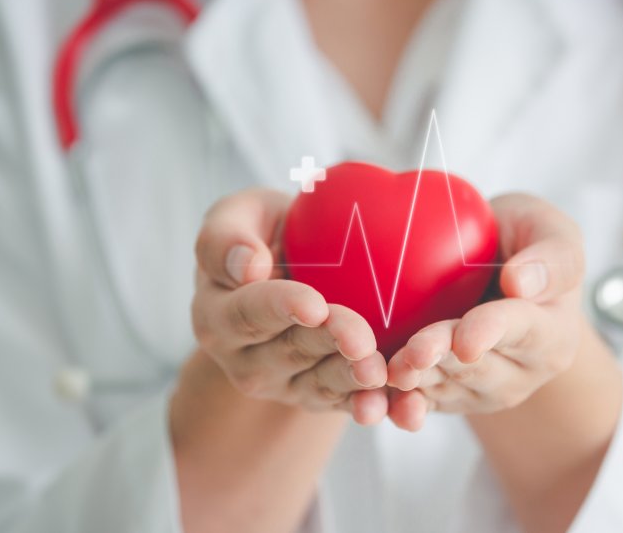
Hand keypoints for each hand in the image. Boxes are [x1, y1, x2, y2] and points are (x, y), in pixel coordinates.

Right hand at [190, 189, 388, 424]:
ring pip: (322, 384)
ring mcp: (287, 384)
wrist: (296, 266)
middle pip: (291, 351)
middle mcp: (247, 360)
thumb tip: (247, 266)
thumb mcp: (238, 216)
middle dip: (329, 345)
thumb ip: (225, 238)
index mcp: (218, 316)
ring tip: (379, 373)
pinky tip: (404, 406)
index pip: (248, 313)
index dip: (281, 309)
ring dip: (352, 382)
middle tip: (361, 338)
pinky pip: (351, 404)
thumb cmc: (266, 233)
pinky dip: (378, 406)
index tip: (314, 304)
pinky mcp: (324, 396)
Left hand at [385, 193, 584, 429]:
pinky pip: (421, 403)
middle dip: (441, 359)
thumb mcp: (550, 230)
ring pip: (444, 387)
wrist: (495, 269)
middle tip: (412, 355)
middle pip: (476, 366)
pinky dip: (397, 405)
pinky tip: (372, 406)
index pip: (522, 330)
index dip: (490, 333)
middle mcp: (522, 372)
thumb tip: (521, 282)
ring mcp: (483, 391)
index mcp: (552, 333)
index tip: (466, 341)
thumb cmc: (525, 241)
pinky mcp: (448, 397)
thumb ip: (552, 255)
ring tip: (386, 375)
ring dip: (415, 383)